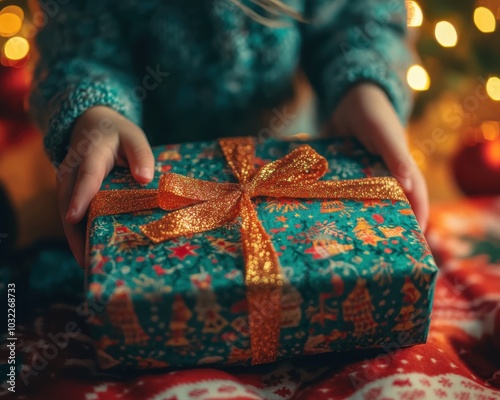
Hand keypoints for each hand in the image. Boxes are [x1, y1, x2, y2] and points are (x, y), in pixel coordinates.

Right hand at [57, 106, 154, 265]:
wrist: (92, 124)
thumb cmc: (117, 133)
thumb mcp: (133, 136)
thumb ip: (140, 154)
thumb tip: (146, 178)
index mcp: (89, 154)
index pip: (85, 177)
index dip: (80, 197)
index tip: (75, 218)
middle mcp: (72, 170)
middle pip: (68, 202)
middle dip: (74, 232)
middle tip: (86, 260)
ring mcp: (67, 182)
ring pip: (66, 212)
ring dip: (74, 237)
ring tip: (87, 264)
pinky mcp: (69, 192)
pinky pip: (71, 214)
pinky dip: (78, 232)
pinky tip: (89, 251)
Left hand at [330, 84, 428, 230]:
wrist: (347, 98)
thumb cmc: (373, 113)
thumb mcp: (384, 133)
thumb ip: (395, 155)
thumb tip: (409, 185)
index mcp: (401, 168)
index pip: (414, 198)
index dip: (417, 219)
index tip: (415, 242)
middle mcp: (383, 175)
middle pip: (388, 204)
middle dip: (384, 225)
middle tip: (376, 249)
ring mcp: (363, 175)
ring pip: (364, 201)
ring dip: (358, 217)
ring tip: (348, 241)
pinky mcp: (343, 172)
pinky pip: (341, 191)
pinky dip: (336, 202)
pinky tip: (324, 217)